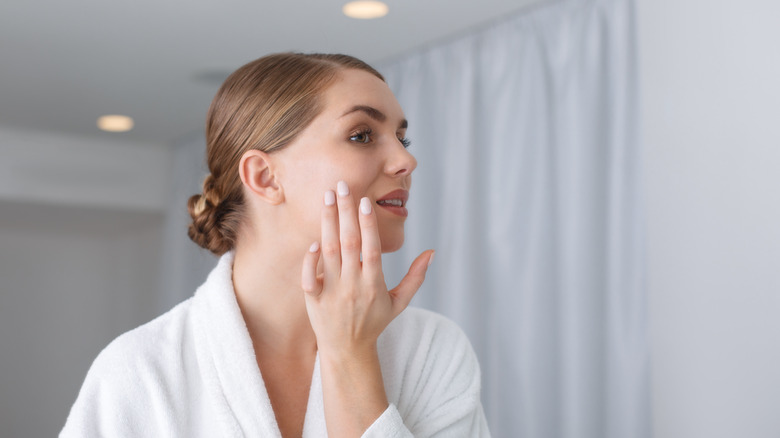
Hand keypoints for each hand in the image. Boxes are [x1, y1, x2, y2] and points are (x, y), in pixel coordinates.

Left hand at [301, 180, 433, 355]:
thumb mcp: (399, 302)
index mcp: (373, 284)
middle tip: (341, 186)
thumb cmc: (374, 322)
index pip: (371, 249)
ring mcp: (332, 291)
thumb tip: (431, 252)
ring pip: (328, 252)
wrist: (348, 350)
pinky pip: (308, 277)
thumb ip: (415, 277)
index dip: (368, 225)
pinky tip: (313, 240)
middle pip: (348, 243)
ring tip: (327, 198)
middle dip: (345, 213)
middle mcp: (352, 285)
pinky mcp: (314, 299)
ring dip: (327, 223)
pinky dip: (310, 260)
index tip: (365, 201)